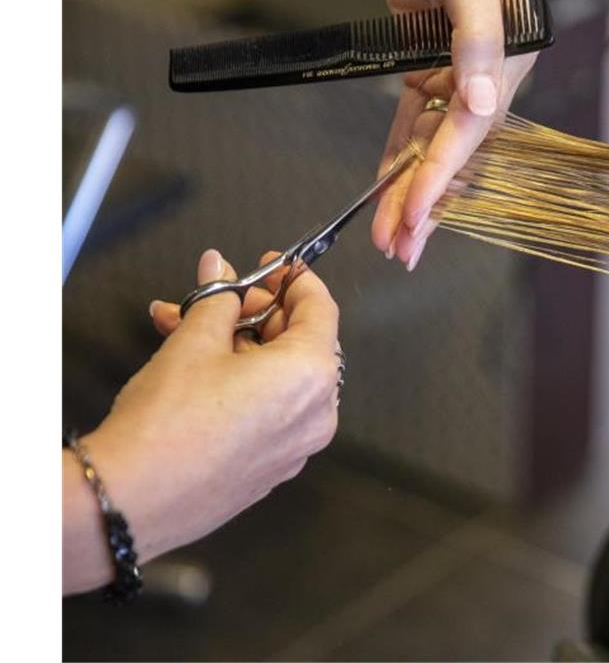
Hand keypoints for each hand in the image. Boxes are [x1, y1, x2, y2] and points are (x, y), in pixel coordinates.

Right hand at [64, 249, 340, 591]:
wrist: (130, 500)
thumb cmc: (168, 422)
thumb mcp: (195, 341)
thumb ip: (218, 299)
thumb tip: (220, 268)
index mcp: (312, 375)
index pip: (321, 309)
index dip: (295, 280)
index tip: (272, 266)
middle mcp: (317, 413)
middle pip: (300, 343)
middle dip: (254, 313)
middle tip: (219, 296)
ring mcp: (297, 446)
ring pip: (278, 376)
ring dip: (236, 345)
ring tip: (182, 323)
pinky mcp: (272, 467)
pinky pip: (269, 409)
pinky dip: (241, 382)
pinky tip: (194, 363)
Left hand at [369, 0, 536, 270]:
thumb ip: (476, 42)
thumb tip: (484, 104)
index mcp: (509, 57)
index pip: (473, 130)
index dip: (441, 175)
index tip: (415, 215)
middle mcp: (486, 72)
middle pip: (454, 150)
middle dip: (426, 200)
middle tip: (400, 248)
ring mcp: (454, 69)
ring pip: (431, 142)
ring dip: (410, 187)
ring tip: (390, 236)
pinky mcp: (423, 62)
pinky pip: (412, 119)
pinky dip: (398, 153)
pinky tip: (386, 187)